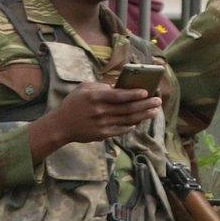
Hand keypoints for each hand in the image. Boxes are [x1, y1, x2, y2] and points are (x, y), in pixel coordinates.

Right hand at [29, 82, 160, 162]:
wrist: (61, 125)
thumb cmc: (73, 103)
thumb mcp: (83, 88)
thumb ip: (101, 86)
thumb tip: (119, 86)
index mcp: (95, 97)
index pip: (118, 96)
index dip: (133, 94)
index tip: (146, 92)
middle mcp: (100, 111)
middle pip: (127, 108)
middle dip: (145, 105)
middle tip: (158, 101)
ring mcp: (102, 124)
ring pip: (128, 120)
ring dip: (143, 115)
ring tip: (154, 111)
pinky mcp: (103, 134)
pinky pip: (121, 130)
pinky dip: (132, 125)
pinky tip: (139, 121)